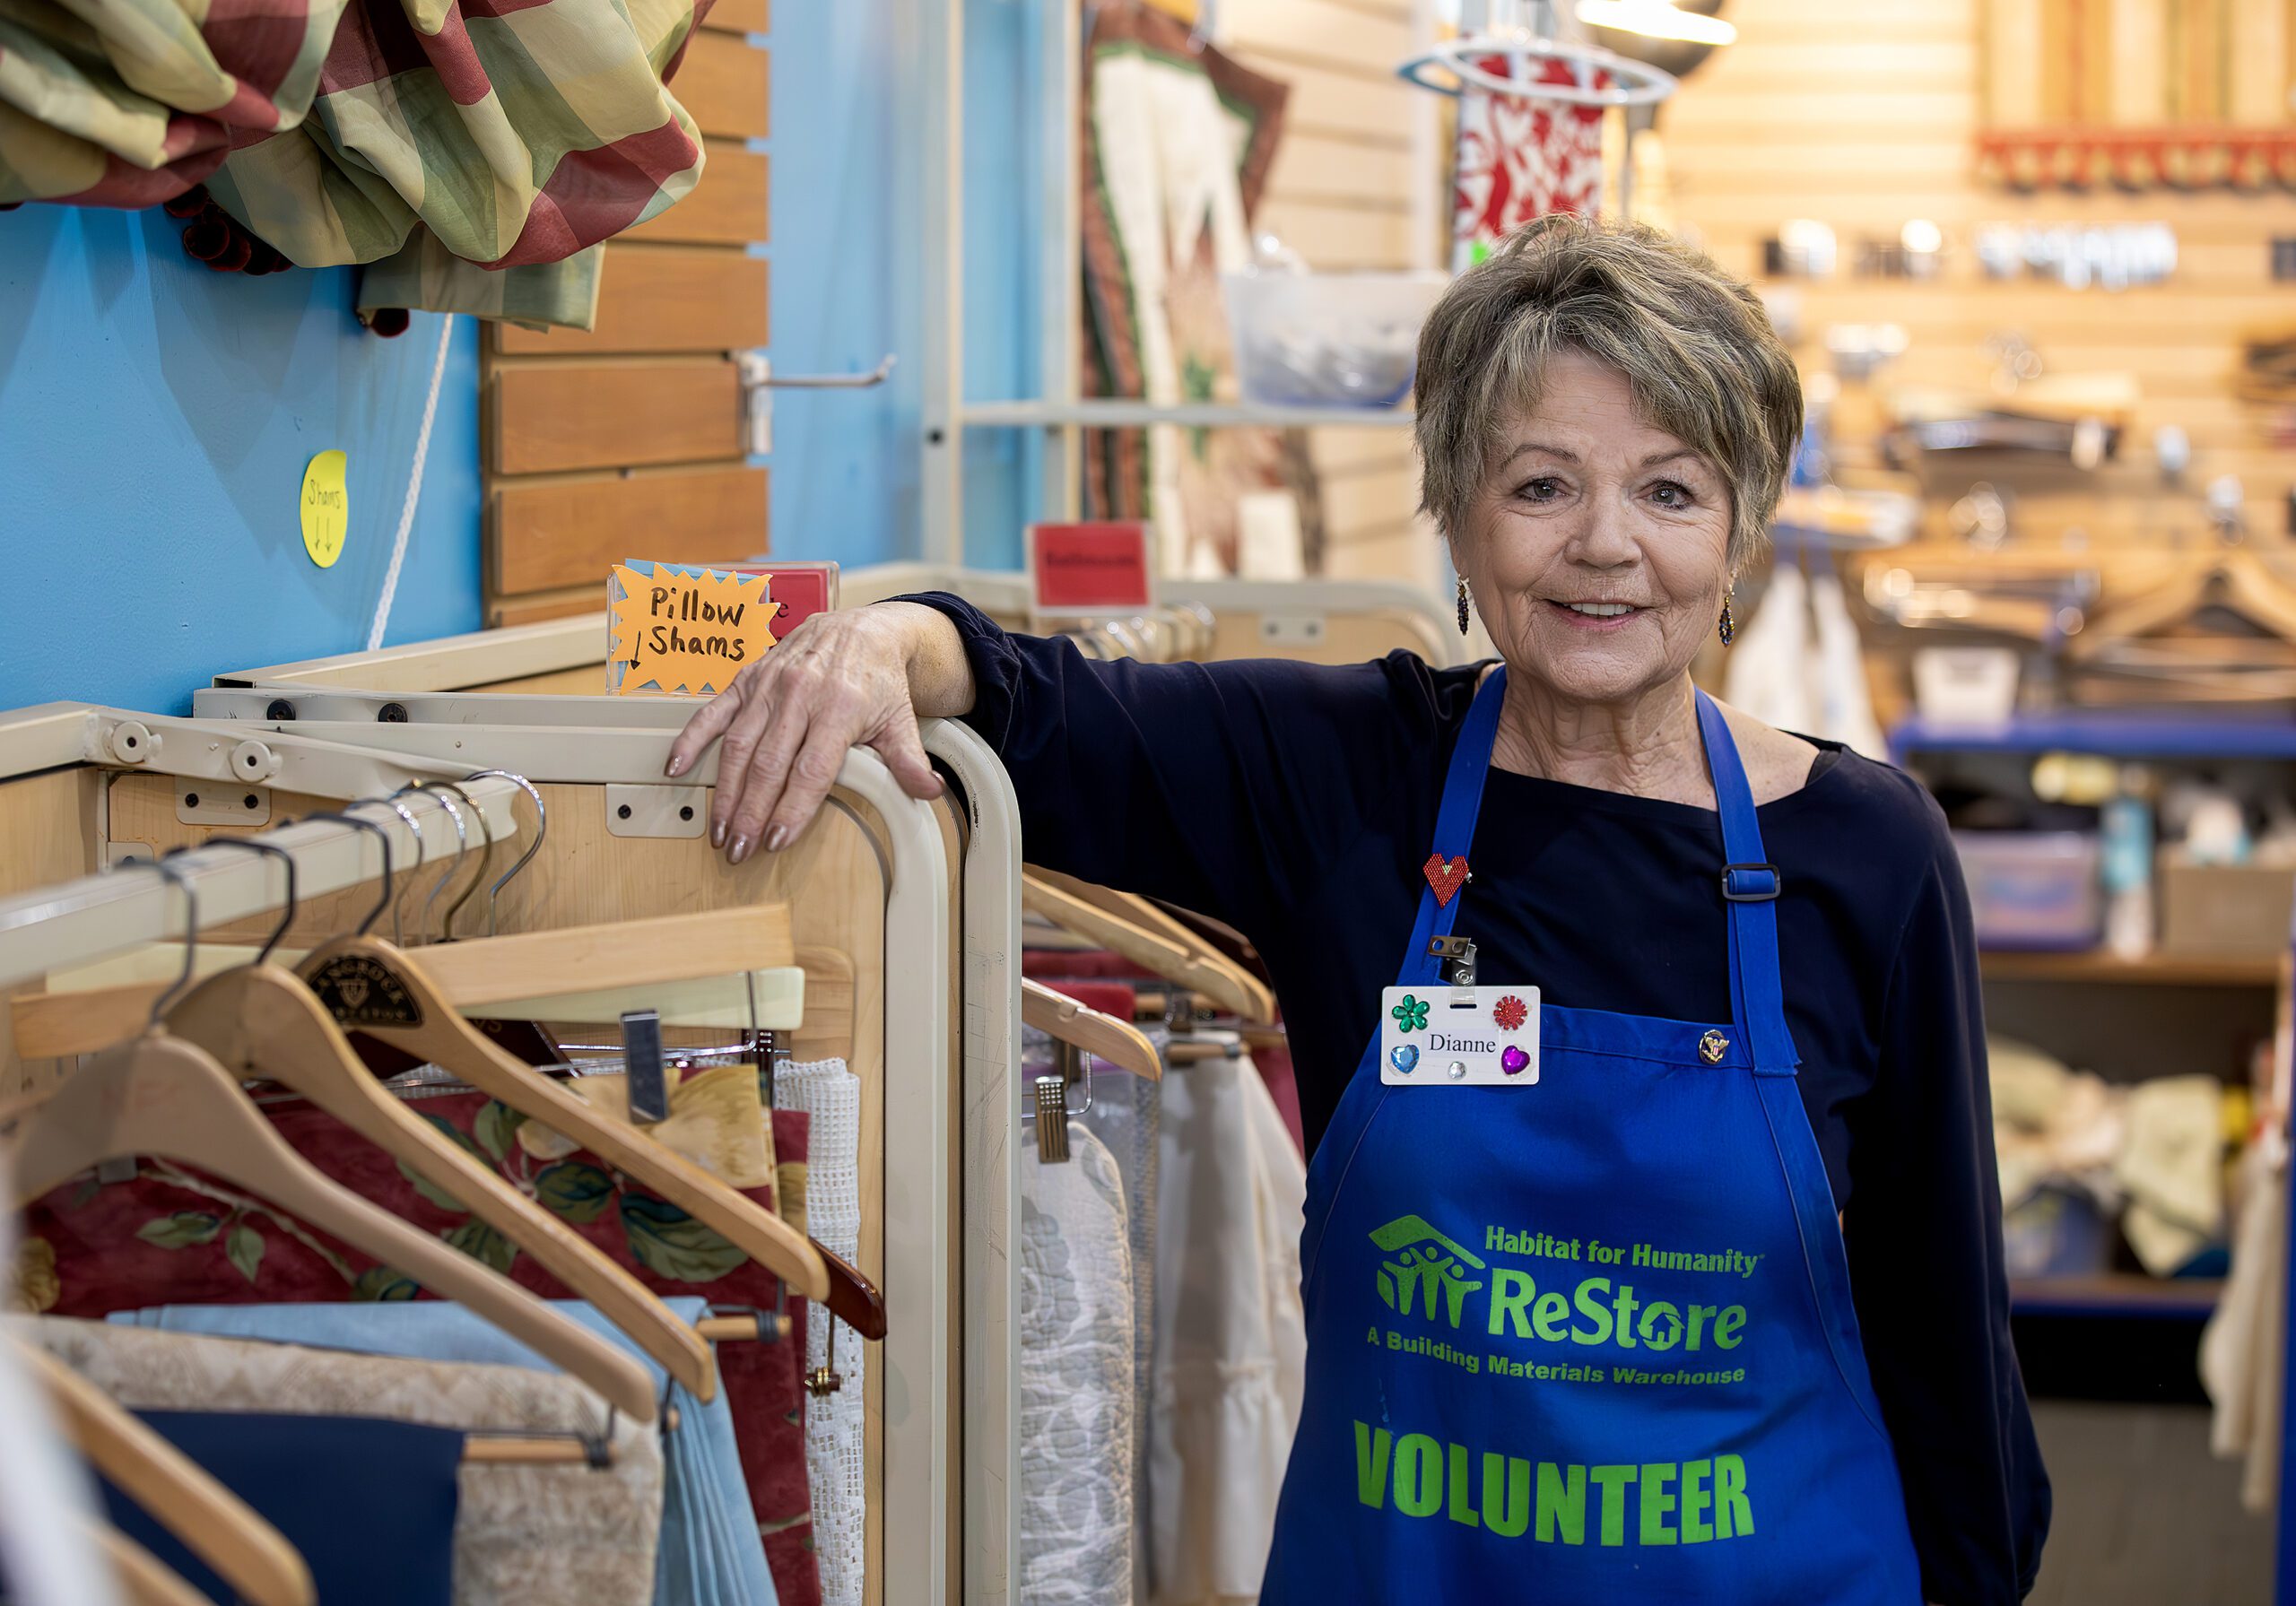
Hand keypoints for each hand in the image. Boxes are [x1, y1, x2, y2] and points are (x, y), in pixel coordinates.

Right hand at [665, 607, 943, 861]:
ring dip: (725, 791)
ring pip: (740, 745)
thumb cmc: (879, 678)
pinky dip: (692, 739)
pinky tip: (675, 768)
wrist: (862, 627)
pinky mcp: (748, 678)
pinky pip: (714, 710)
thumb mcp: (901, 719)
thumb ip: (909, 759)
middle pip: (770, 765)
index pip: (811, 770)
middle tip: (738, 849)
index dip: (791, 809)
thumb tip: (928, 791)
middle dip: (751, 813)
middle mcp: (800, 695)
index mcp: (839, 707)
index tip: (776, 840)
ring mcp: (769, 686)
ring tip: (718, 829)